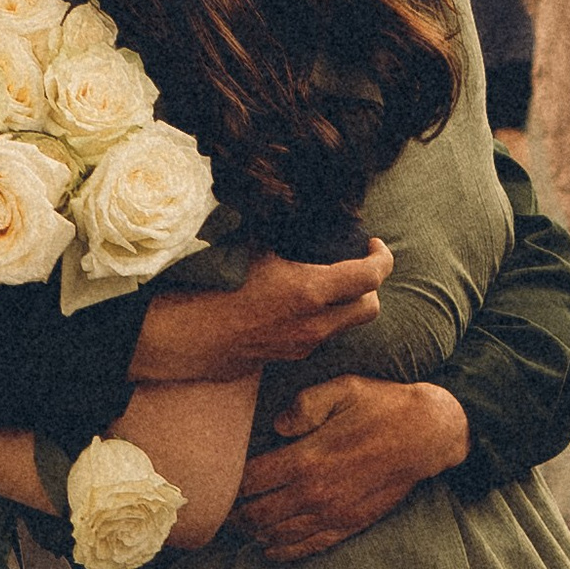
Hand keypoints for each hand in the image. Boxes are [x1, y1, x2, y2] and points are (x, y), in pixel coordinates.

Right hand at [130, 242, 390, 380]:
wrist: (186, 336)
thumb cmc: (213, 287)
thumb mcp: (251, 250)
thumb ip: (282, 234)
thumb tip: (291, 210)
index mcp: (311, 291)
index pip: (371, 277)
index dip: (382, 258)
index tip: (374, 245)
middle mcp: (315, 324)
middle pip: (371, 308)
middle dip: (370, 287)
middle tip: (354, 267)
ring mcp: (303, 345)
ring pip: (345, 327)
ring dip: (345, 306)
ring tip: (325, 286)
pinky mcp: (288, 358)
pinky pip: (320, 338)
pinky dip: (322, 320)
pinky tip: (298, 306)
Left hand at [233, 378, 469, 561]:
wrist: (428, 434)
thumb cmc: (383, 406)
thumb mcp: (343, 389)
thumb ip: (304, 405)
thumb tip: (276, 426)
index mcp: (306, 458)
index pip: (251, 480)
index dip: (229, 484)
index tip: (218, 482)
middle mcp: (314, 493)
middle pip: (256, 514)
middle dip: (234, 514)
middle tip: (221, 508)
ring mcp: (332, 514)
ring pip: (277, 535)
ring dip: (253, 533)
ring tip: (240, 525)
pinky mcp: (348, 526)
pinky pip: (307, 547)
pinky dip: (282, 551)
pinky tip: (269, 548)